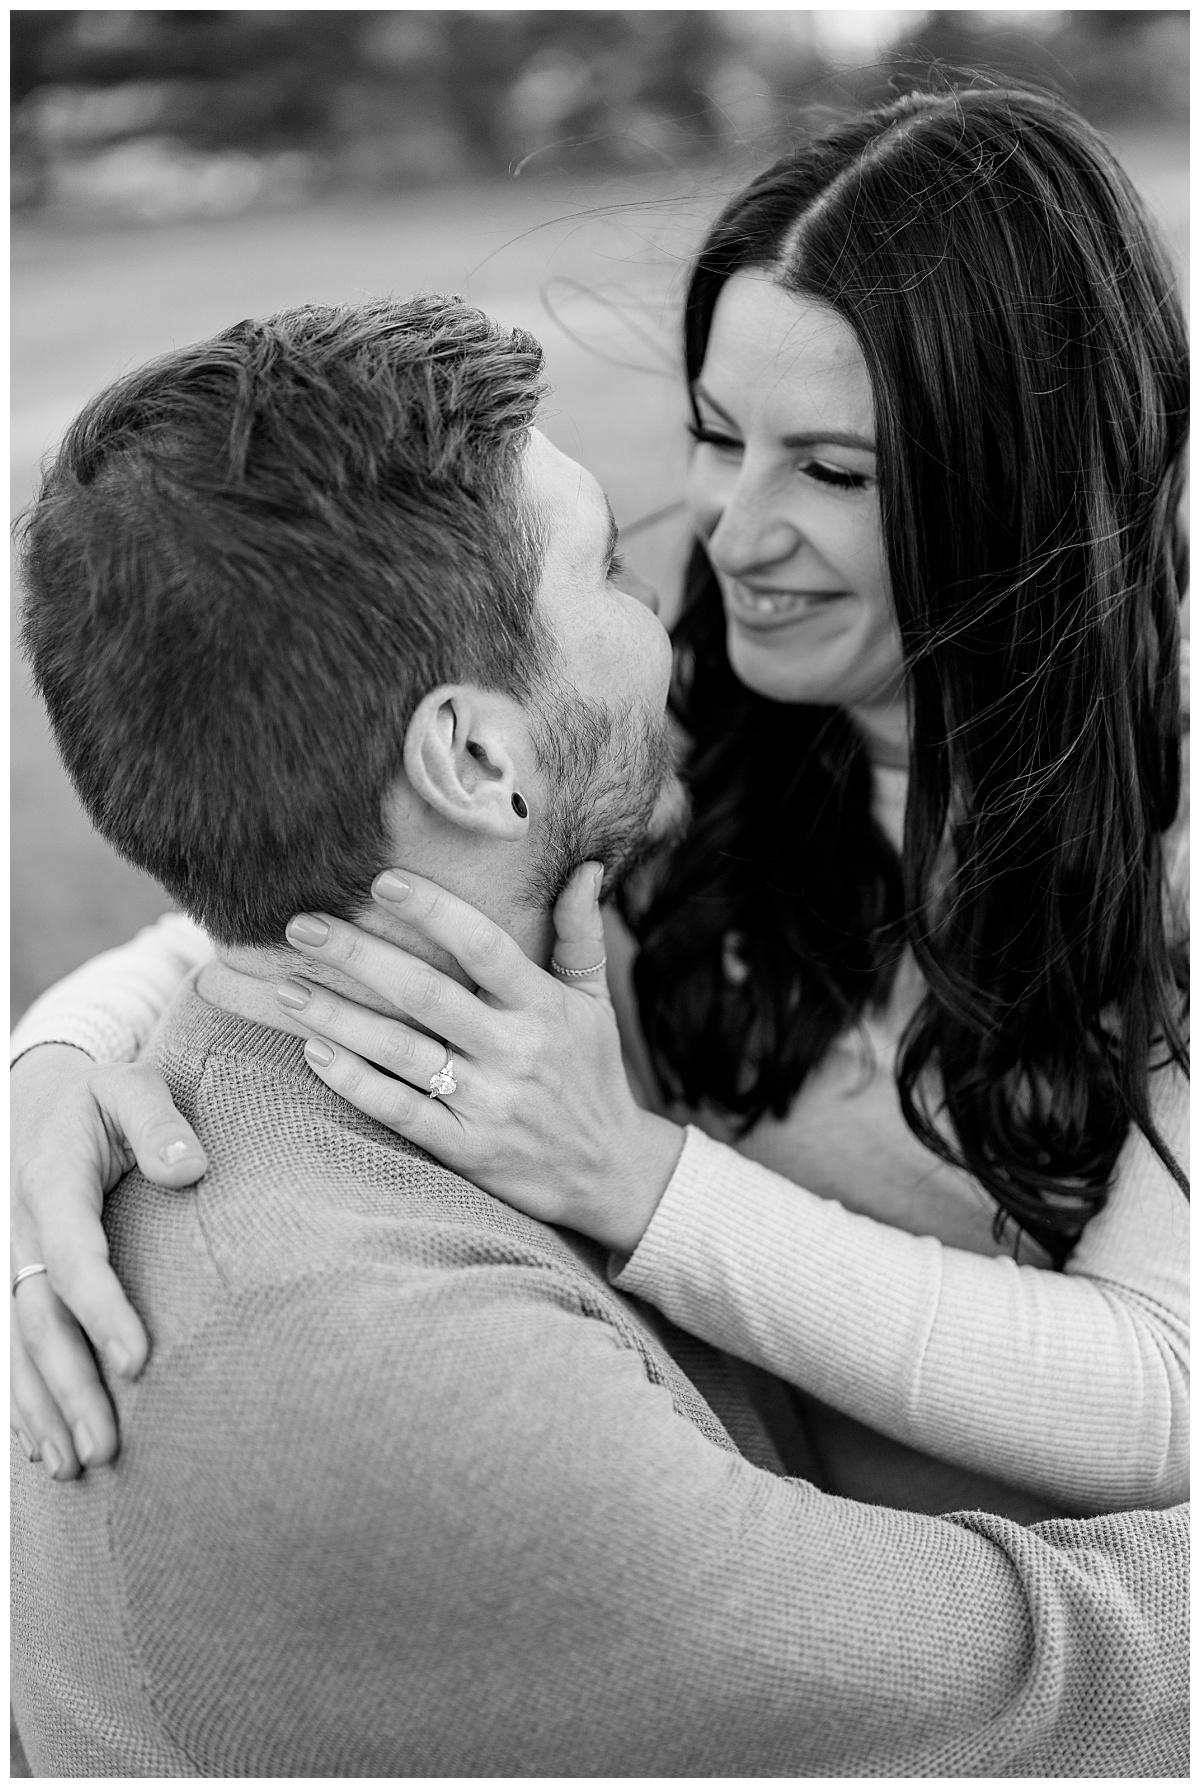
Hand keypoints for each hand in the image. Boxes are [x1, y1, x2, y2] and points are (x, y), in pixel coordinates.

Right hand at [10, 1044, 206, 1476]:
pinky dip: (25, 1401)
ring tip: (75, 1468)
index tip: (137, 1361)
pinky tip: (43, 1451)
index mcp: (52, 1185)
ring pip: (21, 1346)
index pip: (75, 1258)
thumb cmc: (105, 1097)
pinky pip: (14, 1347)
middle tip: (104, 1448)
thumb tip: (190, 1168)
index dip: (102, 1311)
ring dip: (44, 1409)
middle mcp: (22, 1232)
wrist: (44, 1101)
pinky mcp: (17, 1282)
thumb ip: (159, 1121)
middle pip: (42, 1321)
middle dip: (69, 1388)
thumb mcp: (131, 1086)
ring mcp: (14, 1261)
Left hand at [276, 863, 684, 1252]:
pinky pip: (399, 1110)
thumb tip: (584, 868)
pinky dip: (354, 1082)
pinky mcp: (466, 1148)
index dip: (434, 911)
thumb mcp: (595, 1003)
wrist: (609, 1173)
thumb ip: (581, 935)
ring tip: (289, 987)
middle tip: (301, 926)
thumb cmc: (592, 1074)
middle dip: (359, 956)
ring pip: (401, 1052)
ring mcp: (488, 1103)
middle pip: (426, 993)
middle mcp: (514, 1050)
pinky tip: (314, 1052)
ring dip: (339, 1017)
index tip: (383, 881)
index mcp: (543, 1007)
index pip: (484, 946)